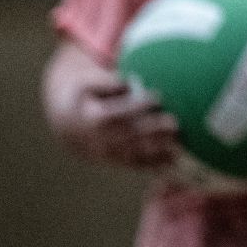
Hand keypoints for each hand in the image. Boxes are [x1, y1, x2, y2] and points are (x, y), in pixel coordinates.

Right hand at [56, 74, 179, 170]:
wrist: (69, 123)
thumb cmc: (85, 96)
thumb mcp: (87, 83)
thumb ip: (106, 82)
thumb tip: (126, 82)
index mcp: (92, 119)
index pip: (116, 114)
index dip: (137, 106)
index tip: (157, 96)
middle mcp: (99, 140)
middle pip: (127, 137)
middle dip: (152, 131)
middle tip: (174, 122)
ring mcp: (107, 154)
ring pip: (133, 154)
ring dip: (156, 150)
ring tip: (177, 139)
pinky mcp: (116, 161)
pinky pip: (135, 164)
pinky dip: (154, 164)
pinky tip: (173, 159)